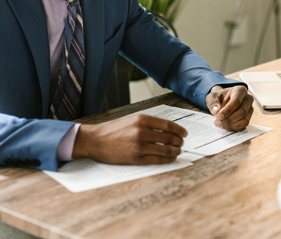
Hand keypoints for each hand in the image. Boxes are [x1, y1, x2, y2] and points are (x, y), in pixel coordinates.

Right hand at [72, 114, 187, 164]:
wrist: (96, 141)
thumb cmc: (114, 130)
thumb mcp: (132, 120)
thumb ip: (149, 123)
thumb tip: (169, 129)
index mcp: (142, 119)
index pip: (168, 125)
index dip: (179, 130)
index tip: (185, 133)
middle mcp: (142, 132)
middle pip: (169, 138)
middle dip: (179, 141)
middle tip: (182, 143)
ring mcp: (140, 146)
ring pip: (166, 149)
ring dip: (176, 150)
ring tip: (178, 150)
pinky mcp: (137, 158)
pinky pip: (158, 160)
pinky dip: (168, 159)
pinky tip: (171, 157)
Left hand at [205, 85, 254, 131]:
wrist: (222, 101)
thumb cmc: (219, 97)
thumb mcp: (212, 97)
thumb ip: (213, 102)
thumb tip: (215, 111)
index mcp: (240, 90)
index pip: (237, 101)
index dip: (227, 110)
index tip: (218, 116)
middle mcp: (248, 99)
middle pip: (242, 112)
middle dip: (228, 119)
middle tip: (217, 122)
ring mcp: (250, 109)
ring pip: (244, 120)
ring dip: (231, 125)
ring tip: (220, 124)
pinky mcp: (248, 118)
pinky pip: (243, 126)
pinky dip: (233, 128)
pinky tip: (225, 126)